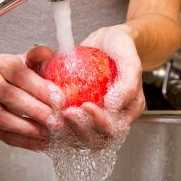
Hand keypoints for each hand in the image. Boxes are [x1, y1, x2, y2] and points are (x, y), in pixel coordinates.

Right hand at [0, 46, 63, 150]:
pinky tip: (41, 142)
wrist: (1, 86)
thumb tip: (51, 55)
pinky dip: (25, 142)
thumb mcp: (32, 60)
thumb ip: (42, 56)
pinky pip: (5, 136)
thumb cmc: (21, 74)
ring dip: (29, 128)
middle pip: (11, 97)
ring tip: (49, 133)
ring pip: (4, 119)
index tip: (60, 99)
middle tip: (57, 120)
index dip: (40, 88)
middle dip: (36, 111)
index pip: (19, 74)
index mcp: (2, 64)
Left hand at [62, 25, 144, 146]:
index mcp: (127, 111)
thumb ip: (127, 83)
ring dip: (67, 129)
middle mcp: (111, 118)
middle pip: (96, 140)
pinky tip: (50, 108)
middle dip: (81, 129)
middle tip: (67, 112)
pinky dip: (58, 120)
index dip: (100, 122)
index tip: (86, 106)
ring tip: (57, 112)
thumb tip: (112, 105)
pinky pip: (67, 123)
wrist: (108, 40)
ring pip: (79, 137)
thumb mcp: (131, 60)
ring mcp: (92, 116)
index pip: (115, 129)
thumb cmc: (122, 49)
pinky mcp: (77, 111)